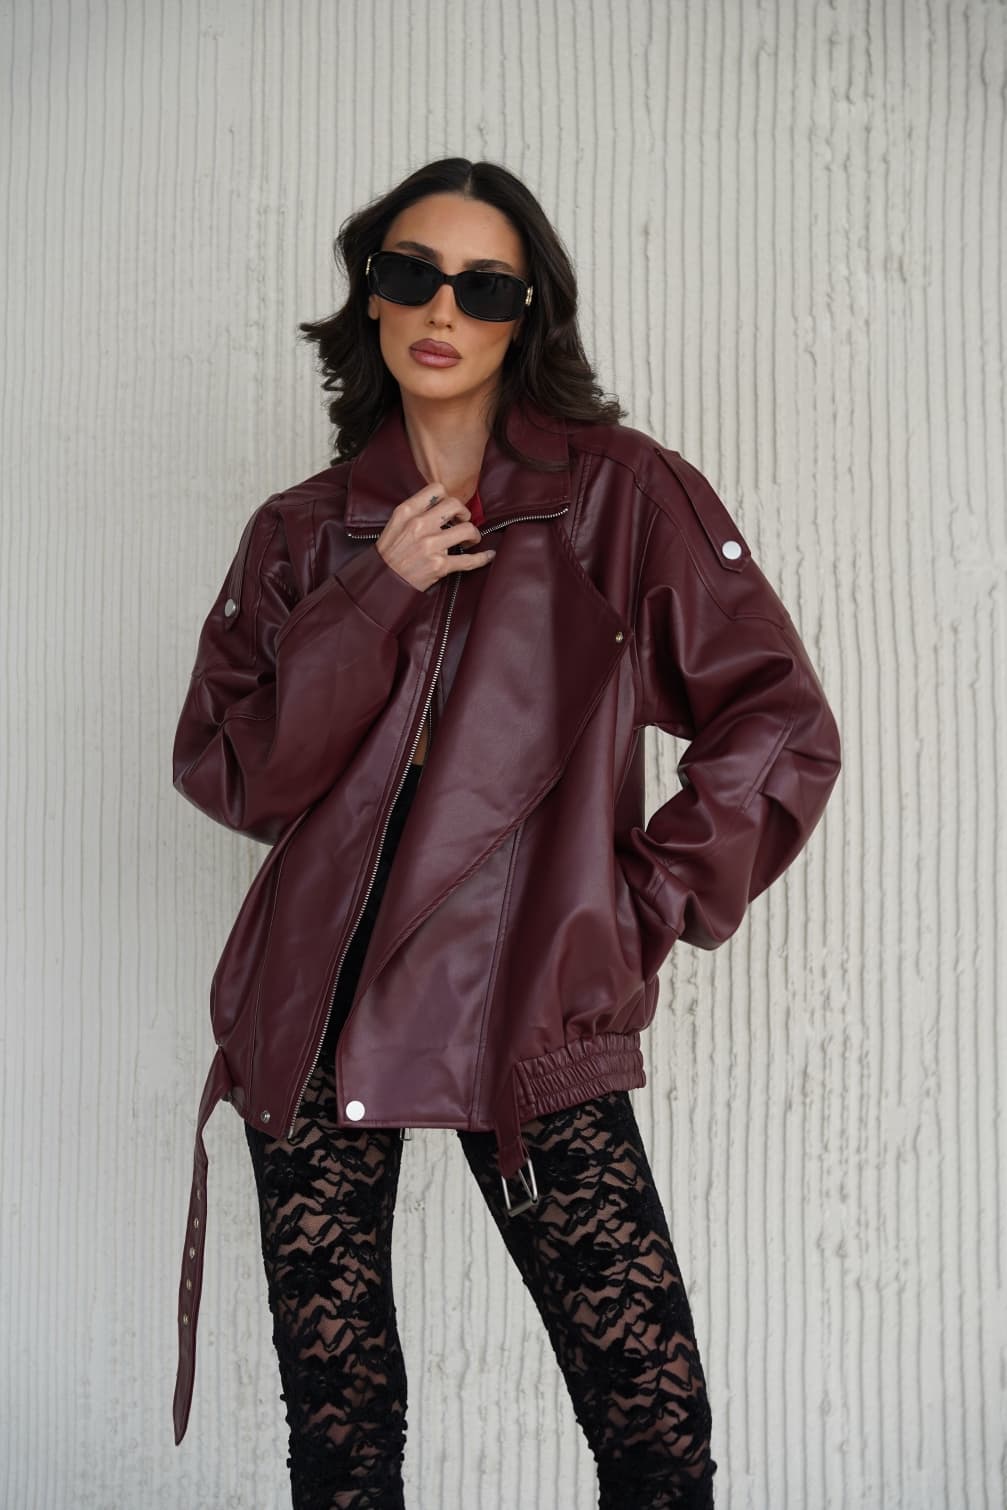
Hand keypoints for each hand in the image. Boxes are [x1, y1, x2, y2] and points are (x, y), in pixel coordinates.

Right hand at [375, 483, 495, 592]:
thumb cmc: (389, 554)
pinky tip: (488, 556)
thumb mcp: (395, 524)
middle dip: (464, 513)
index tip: (449, 508)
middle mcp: (419, 525)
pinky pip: (469, 560)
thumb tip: (440, 506)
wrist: (383, 581)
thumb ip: (415, 512)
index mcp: (407, 512)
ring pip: (467, 529)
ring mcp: (430, 546)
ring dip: (473, 534)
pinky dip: (482, 558)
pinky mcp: (439, 566)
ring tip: (470, 540)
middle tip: (463, 522)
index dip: (448, 497)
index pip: (436, 489)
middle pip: (455, 505)